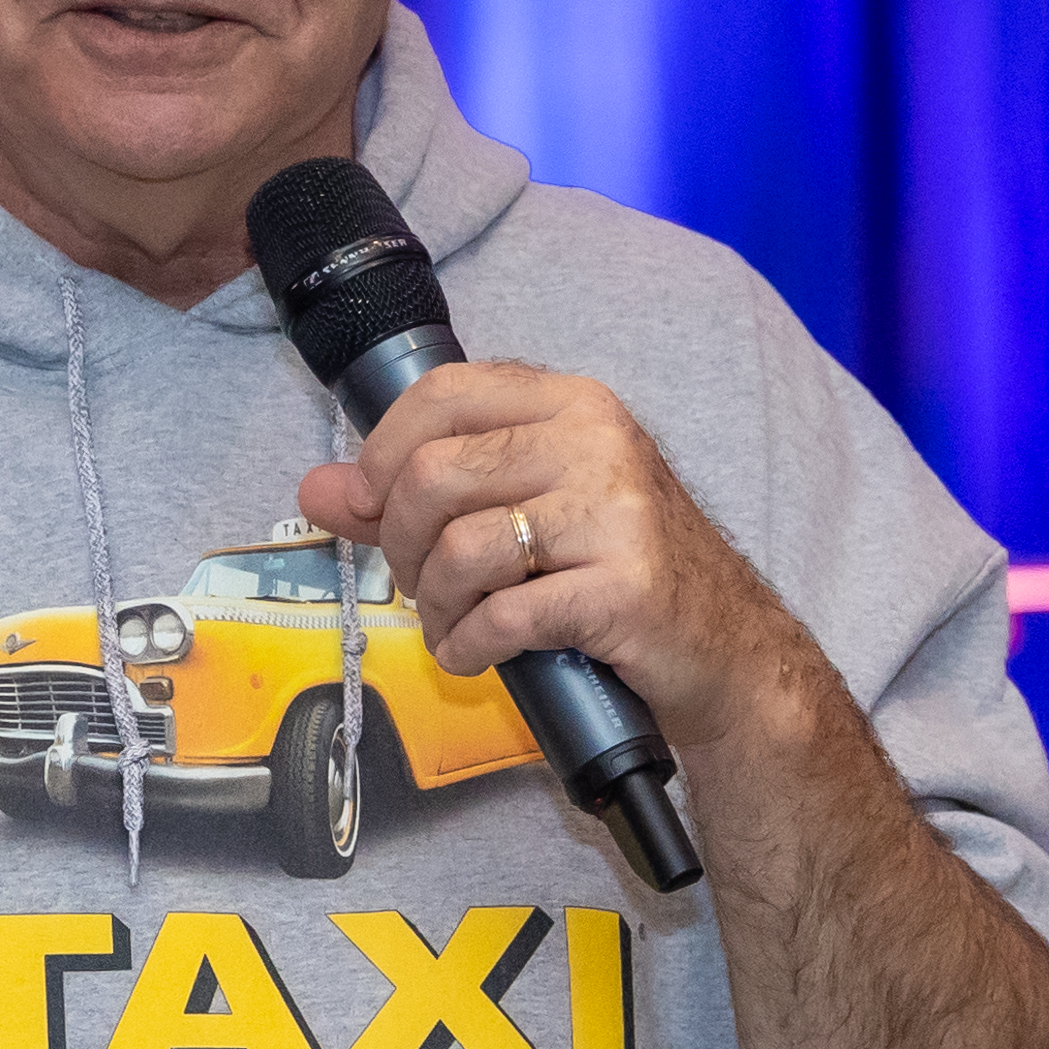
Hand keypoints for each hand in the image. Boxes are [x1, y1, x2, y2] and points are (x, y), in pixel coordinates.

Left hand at [293, 361, 796, 733]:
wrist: (727, 649)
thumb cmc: (620, 571)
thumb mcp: (527, 511)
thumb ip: (417, 495)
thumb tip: (320, 490)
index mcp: (572, 404)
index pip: (440, 395)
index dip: (381, 455)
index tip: (374, 507)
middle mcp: (597, 443)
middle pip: (432, 475)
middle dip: (400, 544)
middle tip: (419, 582)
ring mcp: (616, 513)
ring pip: (460, 548)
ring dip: (434, 604)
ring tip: (453, 623)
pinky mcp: (624, 588)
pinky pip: (503, 616)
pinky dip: (468, 646)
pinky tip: (476, 653)